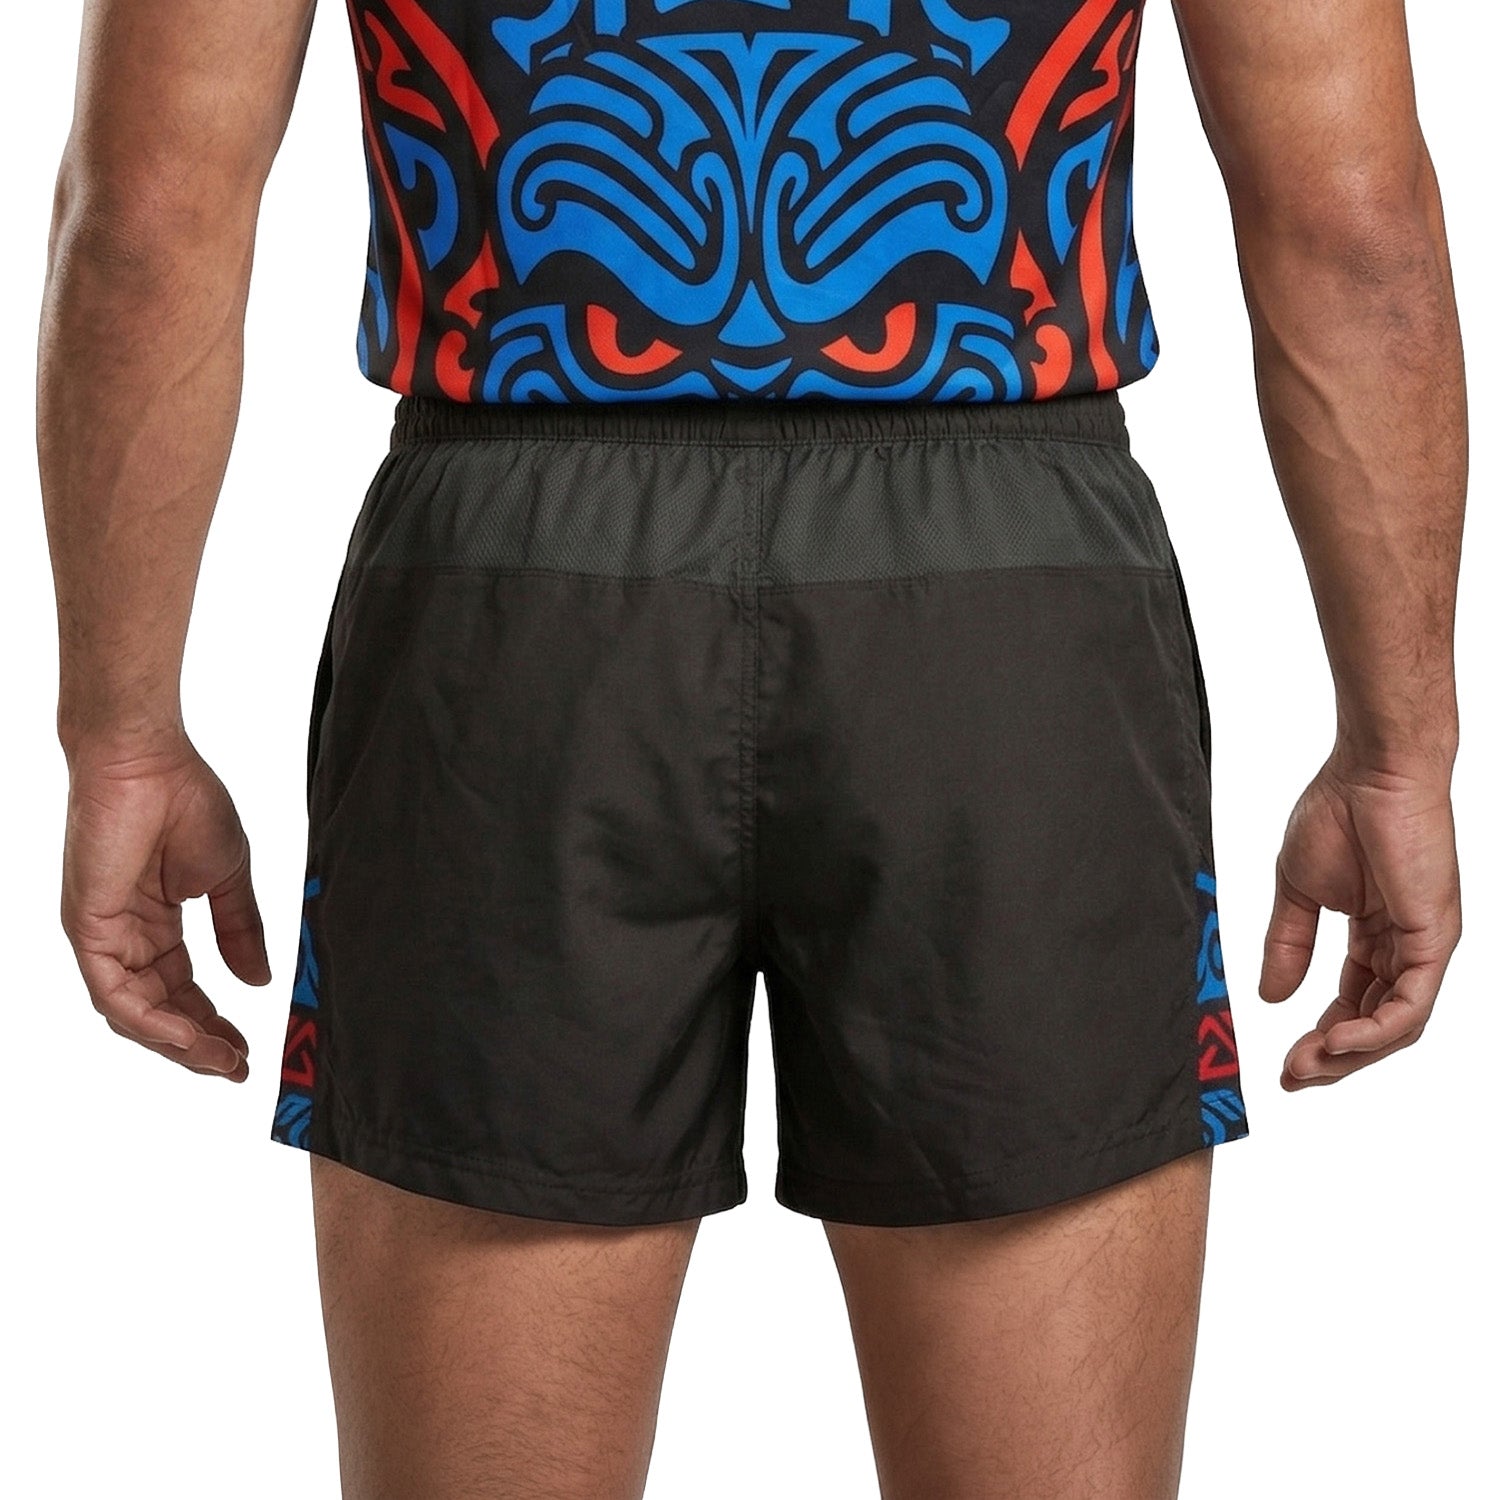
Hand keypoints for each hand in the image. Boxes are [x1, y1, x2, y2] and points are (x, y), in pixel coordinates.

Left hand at [60, 730, 270, 1079]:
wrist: (149, 760)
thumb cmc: (185, 800)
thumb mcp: (228, 877)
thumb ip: (241, 930)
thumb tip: (259, 979)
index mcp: (154, 924)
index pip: (181, 990)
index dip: (214, 1023)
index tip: (248, 1048)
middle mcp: (124, 938)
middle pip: (157, 1011)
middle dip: (198, 1045)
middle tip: (238, 1067)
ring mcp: (102, 936)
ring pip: (133, 1013)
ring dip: (177, 1043)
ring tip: (221, 1058)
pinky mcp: (87, 928)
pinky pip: (113, 993)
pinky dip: (150, 1020)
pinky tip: (187, 1034)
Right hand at [1260, 748, 1460, 1089]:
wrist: (1371, 772)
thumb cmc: (1338, 812)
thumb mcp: (1296, 890)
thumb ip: (1288, 943)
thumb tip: (1272, 995)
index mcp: (1375, 934)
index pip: (1353, 1002)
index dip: (1320, 1036)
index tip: (1284, 1063)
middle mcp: (1406, 947)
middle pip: (1377, 1024)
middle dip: (1333, 1058)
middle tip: (1292, 1076)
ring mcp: (1425, 945)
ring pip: (1397, 1025)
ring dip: (1351, 1053)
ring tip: (1307, 1064)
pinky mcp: (1435, 938)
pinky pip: (1411, 1004)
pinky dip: (1375, 1030)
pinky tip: (1338, 1039)